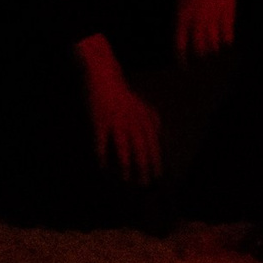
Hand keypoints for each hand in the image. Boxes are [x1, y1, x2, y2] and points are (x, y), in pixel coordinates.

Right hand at [74, 34, 162, 183]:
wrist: (105, 78)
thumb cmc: (123, 97)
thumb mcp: (143, 107)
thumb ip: (152, 123)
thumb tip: (162, 140)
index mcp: (145, 118)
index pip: (153, 144)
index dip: (155, 160)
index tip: (157, 176)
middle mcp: (134, 121)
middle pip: (142, 149)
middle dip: (144, 167)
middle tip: (145, 184)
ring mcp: (117, 122)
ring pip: (124, 148)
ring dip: (125, 166)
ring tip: (125, 180)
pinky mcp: (100, 122)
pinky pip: (102, 143)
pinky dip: (102, 156)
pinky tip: (102, 167)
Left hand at [175, 0, 241, 62]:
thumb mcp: (181, 2)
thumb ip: (180, 22)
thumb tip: (181, 42)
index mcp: (182, 16)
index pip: (179, 45)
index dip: (181, 59)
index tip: (184, 66)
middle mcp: (197, 19)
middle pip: (198, 48)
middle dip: (200, 55)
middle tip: (202, 57)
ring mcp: (213, 17)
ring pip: (213, 45)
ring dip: (213, 49)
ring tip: (214, 49)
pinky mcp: (227, 13)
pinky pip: (227, 36)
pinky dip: (226, 41)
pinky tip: (225, 41)